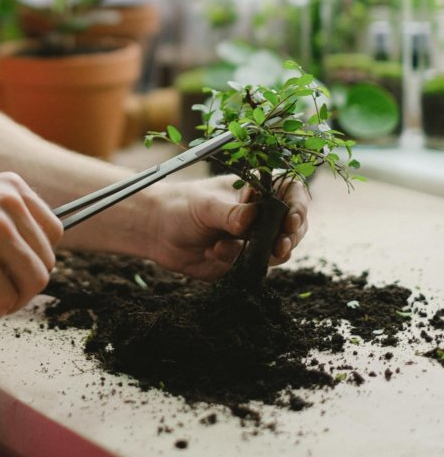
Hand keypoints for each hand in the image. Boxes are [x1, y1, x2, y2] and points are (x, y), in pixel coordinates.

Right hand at [0, 171, 62, 321]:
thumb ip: (1, 216)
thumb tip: (23, 254)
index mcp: (12, 188)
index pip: (53, 231)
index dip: (35, 257)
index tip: (13, 271)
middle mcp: (11, 206)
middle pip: (45, 260)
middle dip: (22, 284)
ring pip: (33, 282)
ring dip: (10, 301)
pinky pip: (5, 300)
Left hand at [140, 173, 308, 281]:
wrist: (157, 232)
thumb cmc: (181, 206)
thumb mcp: (205, 206)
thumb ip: (230, 214)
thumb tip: (251, 218)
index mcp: (255, 189)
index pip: (291, 191)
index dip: (298, 205)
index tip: (292, 220)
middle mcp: (260, 214)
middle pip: (294, 225)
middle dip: (291, 236)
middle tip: (280, 246)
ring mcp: (254, 238)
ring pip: (280, 249)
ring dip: (266, 253)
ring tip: (230, 248)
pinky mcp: (244, 261)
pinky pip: (257, 267)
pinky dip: (241, 264)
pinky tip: (214, 253)